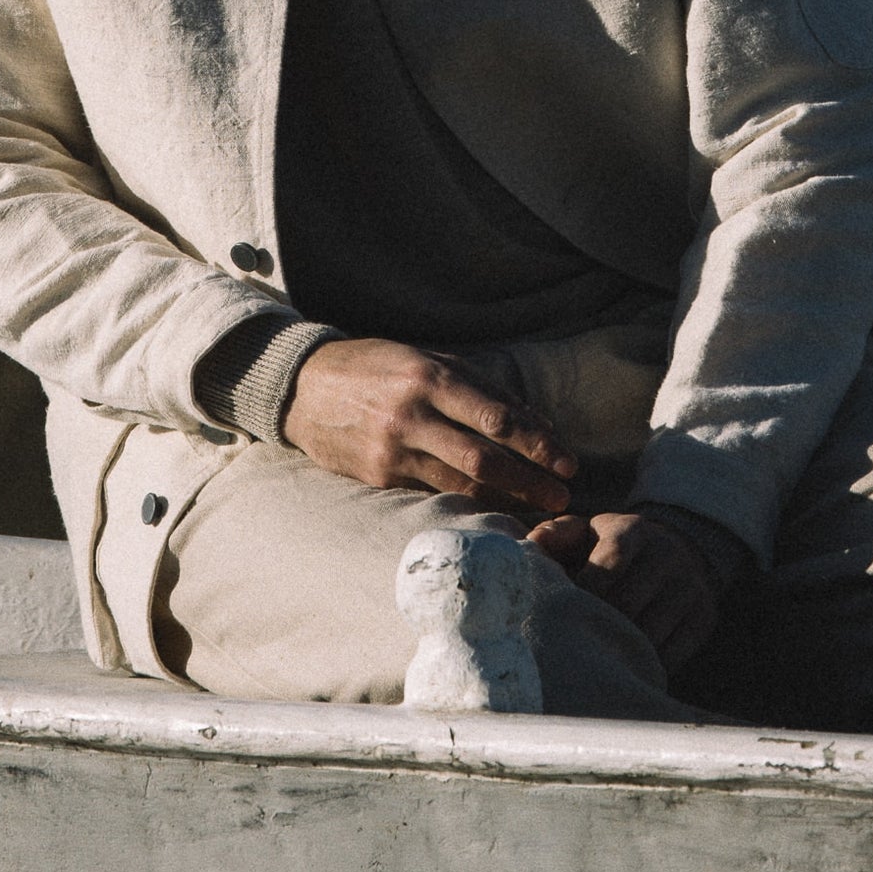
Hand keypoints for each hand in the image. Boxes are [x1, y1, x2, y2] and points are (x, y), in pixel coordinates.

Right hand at [283, 338, 575, 516]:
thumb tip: (536, 423)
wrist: (304, 388)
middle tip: (563, 498)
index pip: (497, 418)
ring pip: (460, 484)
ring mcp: (392, 451)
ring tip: (536, 510)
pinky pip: (432, 495)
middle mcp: (412, 415)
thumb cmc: (377, 367)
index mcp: (429, 378)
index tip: (568, 463)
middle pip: (484, 458)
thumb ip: (481, 389)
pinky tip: (491, 512)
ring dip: (504, 501)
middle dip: (529, 481)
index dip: (538, 444)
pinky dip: (466, 505)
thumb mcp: (428, 360)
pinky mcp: (378, 478)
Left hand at [524, 510, 719, 669]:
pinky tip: (623, 664)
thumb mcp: (587, 532)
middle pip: (628, 604)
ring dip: (619, 649)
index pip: (610, 563)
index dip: (585, 591)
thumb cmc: (610, 550)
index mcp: (633, 529)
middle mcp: (668, 554)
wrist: (676, 554)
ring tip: (594, 658)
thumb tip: (532, 544)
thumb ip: (557, 535)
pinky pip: (670, 655)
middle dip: (598, 625)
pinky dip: (644, 665)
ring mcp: (690, 587)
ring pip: (650, 634)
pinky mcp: (704, 618)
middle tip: (574, 643)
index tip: (566, 610)